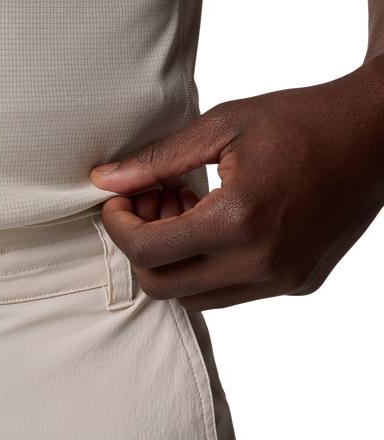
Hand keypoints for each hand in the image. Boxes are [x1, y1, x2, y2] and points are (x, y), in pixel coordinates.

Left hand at [89, 58, 383, 309]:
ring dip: (174, 262)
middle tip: (149, 206)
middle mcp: (261, 262)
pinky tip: (216, 226)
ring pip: (193, 298)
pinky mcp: (296, 285)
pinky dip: (208, 268)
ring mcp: (281, 280)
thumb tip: (104, 182)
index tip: (118, 203)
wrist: (378, 135)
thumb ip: (159, 160)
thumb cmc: (301, 121)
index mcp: (240, 219)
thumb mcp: (224, 126)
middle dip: (141, 250)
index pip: (148, 251)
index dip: (119, 229)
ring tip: (186, 211)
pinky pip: (229, 293)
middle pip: (162, 286)